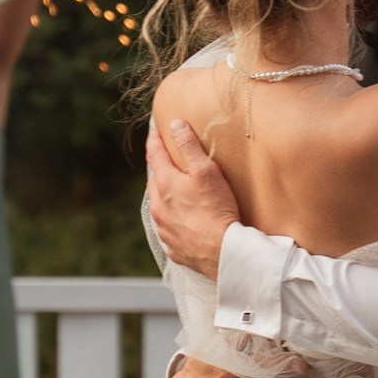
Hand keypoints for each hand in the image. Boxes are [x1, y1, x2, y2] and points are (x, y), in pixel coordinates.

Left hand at [147, 115, 242, 278]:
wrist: (223, 252)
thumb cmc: (217, 210)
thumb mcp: (206, 171)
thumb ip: (189, 146)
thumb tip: (175, 125)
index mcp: (165, 184)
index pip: (155, 154)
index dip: (155, 139)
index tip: (156, 129)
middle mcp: (159, 207)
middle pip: (155, 181)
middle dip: (160, 169)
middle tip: (168, 161)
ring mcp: (165, 229)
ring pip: (160, 207)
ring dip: (166, 197)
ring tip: (177, 192)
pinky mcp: (174, 247)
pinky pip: (170, 230)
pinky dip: (175, 222)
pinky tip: (185, 222)